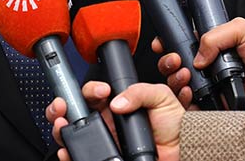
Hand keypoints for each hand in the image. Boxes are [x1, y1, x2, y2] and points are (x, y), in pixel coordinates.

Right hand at [47, 82, 182, 160]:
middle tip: (62, 106)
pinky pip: (82, 156)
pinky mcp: (107, 157)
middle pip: (74, 113)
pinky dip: (69, 154)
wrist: (185, 150)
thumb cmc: (175, 125)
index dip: (91, 90)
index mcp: (116, 105)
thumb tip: (117, 101)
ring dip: (60, 128)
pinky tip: (67, 150)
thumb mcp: (161, 97)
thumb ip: (140, 92)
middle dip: (62, 107)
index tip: (102, 92)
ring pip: (72, 134)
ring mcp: (106, 142)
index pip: (93, 94)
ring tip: (61, 125)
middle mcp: (107, 123)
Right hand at [154, 17, 244, 109]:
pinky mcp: (218, 103)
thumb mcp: (240, 29)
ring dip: (177, 79)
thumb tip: (197, 55)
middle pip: (176, 65)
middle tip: (176, 60)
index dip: (169, 43)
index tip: (163, 44)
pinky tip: (191, 92)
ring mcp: (213, 84)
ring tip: (187, 75)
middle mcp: (209, 65)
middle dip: (169, 62)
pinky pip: (196, 105)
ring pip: (182, 85)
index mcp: (212, 45)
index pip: (182, 43)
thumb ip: (214, 36)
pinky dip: (189, 101)